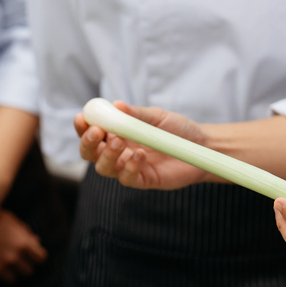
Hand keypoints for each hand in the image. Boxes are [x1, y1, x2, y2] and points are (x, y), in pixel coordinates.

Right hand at [0, 210, 47, 283]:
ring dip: (9, 275)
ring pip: (12, 281)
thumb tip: (36, 241)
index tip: (32, 257)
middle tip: (17, 263)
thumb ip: (24, 231)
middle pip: (29, 273)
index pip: (41, 259)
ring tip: (2, 267)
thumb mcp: (9, 220)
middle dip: (24, 268)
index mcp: (23, 243)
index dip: (37, 257)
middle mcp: (13, 258)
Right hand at [74, 101, 210, 189]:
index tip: (82, 117)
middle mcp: (119, 152)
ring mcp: (129, 167)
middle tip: (96, 132)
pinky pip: (127, 179)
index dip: (83, 127)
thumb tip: (116, 105)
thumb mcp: (157, 117)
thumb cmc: (177, 129)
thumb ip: (137, 114)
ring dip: (108, 155)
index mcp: (117, 133)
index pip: (92, 132)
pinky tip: (140, 156)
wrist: (202, 146)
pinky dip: (129, 168)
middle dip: (88, 143)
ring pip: (104, 168)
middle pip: (90, 153)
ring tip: (121, 142)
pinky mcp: (143, 181)